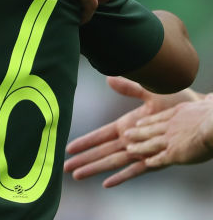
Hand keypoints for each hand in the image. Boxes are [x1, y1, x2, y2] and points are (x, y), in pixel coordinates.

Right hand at [64, 76, 199, 186]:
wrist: (201, 110)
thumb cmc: (177, 98)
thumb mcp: (150, 90)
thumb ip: (129, 87)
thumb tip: (108, 79)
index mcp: (128, 125)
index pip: (101, 135)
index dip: (85, 141)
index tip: (68, 148)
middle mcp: (133, 140)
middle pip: (102, 152)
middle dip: (83, 160)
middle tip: (64, 168)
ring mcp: (144, 150)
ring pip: (114, 162)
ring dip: (96, 169)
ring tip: (77, 176)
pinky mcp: (158, 158)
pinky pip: (137, 170)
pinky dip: (121, 177)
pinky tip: (107, 183)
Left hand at [124, 94, 212, 168]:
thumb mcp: (210, 103)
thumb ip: (208, 101)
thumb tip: (211, 96)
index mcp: (179, 112)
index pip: (160, 117)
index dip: (149, 120)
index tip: (139, 122)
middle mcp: (171, 125)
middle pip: (151, 129)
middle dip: (138, 132)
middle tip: (126, 134)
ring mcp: (171, 139)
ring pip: (151, 144)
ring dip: (139, 147)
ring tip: (129, 149)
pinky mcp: (175, 153)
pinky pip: (161, 158)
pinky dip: (153, 161)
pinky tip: (146, 163)